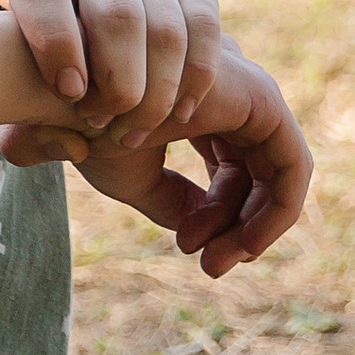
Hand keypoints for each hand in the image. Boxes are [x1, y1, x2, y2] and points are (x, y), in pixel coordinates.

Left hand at [2, 0, 224, 143]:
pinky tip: (179, 115)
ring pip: (165, 29)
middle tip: (102, 122)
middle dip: (116, 82)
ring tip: (133, 130)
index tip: (67, 92)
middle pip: (116, 13)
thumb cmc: (48, 46)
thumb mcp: (19, 70)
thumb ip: (25, 127)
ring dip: (155, 92)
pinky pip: (205, 30)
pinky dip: (196, 79)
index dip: (56, 44)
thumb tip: (74, 146)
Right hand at [3, 35, 310, 277]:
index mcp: (199, 99)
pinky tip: (246, 244)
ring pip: (277, 174)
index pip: (229, 166)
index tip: (187, 248)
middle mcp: (229, 90)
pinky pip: (292, 165)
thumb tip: (201, 233)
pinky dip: (277, 211)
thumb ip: (173, 202)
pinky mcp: (262, 97)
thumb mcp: (134, 175)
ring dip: (252, 227)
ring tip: (212, 261)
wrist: (62, 95)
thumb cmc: (87, 128)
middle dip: (237, 226)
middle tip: (209, 266)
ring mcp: (248, 88)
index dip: (214, 214)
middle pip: (254, 172)